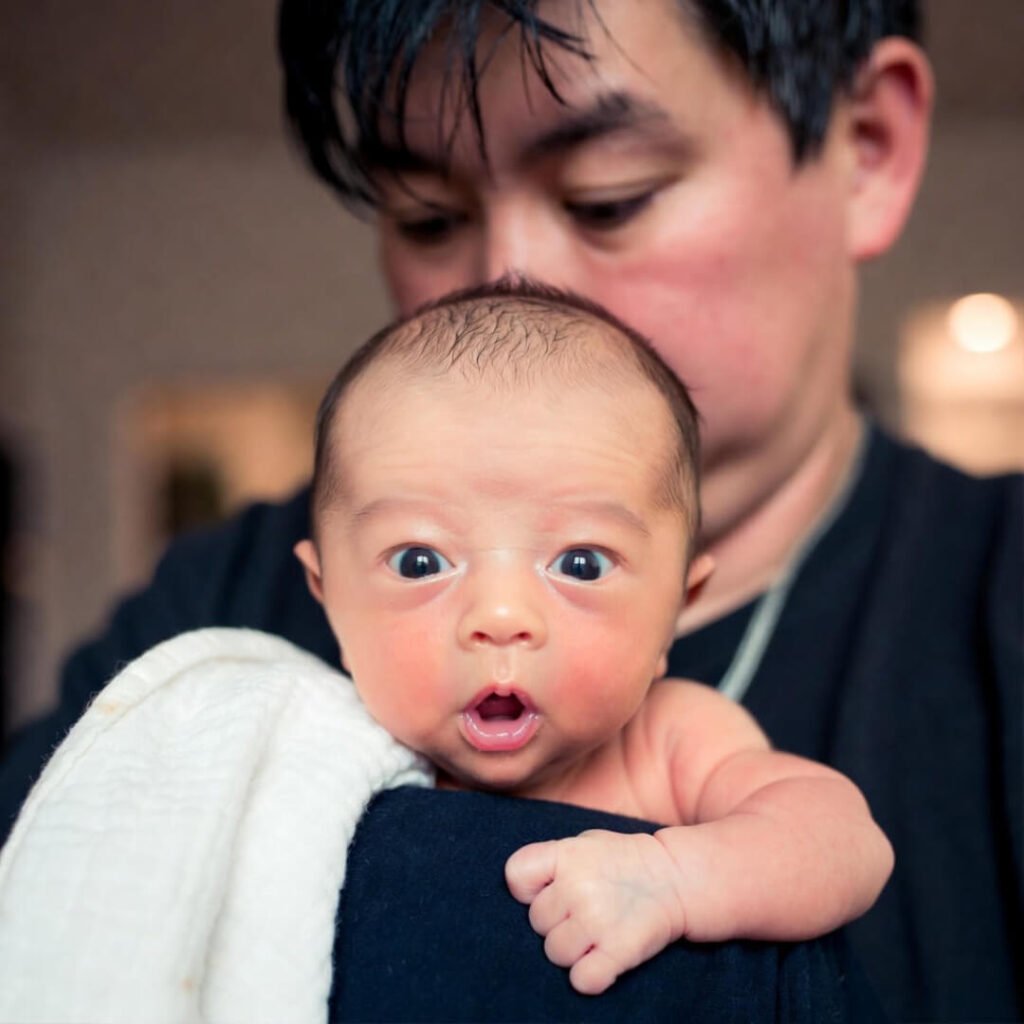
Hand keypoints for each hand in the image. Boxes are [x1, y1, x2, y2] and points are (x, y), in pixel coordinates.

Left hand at [505, 829, 686, 994]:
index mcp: (566, 854)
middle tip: (583, 913)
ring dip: (572, 950)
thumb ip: (552, 861)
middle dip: (556, 922)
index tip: (549, 891)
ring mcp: (597, 919)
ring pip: (555, 953)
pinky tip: (602, 960)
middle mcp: (578, 886)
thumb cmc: (621, 862)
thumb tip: (522, 891)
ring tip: (595, 934)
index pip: (516, 875)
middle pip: (536, 922)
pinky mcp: (617, 951)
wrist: (675, 876)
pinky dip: (589, 976)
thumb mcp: (585, 844)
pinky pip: (582, 979)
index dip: (528, 890)